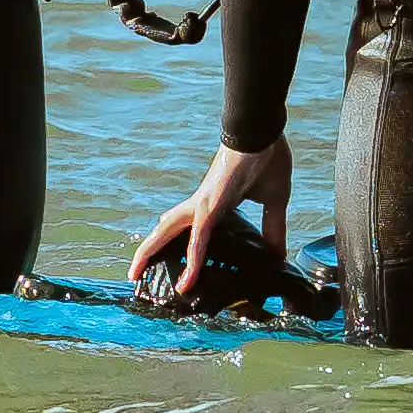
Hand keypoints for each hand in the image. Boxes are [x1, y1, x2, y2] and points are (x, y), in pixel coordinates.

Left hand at [132, 141, 291, 297]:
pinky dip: (193, 260)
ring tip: (134, 274)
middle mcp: (202, 205)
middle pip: (167, 230)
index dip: (184, 249)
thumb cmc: (267, 157)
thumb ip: (273, 228)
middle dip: (150, 249)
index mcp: (215, 204)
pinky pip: (198, 239)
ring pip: (168, 232)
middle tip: (134, 272)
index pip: (193, 231)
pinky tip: (187, 281)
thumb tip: (278, 254)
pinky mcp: (210, 206)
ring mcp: (203, 205)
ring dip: (150, 251)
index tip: (179, 268)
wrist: (263, 131)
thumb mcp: (274, 202)